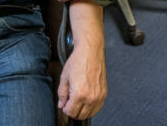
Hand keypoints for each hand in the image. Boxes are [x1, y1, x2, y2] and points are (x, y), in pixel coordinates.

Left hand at [57, 0, 106, 118]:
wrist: (90, 51)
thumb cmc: (78, 61)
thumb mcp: (64, 77)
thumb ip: (62, 93)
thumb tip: (61, 104)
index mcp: (79, 93)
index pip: (71, 112)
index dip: (65, 109)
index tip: (64, 104)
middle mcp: (91, 97)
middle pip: (80, 115)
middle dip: (72, 111)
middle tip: (69, 103)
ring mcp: (99, 96)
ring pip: (89, 114)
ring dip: (81, 111)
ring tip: (77, 102)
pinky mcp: (104, 93)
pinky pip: (97, 108)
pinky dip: (91, 108)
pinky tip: (86, 102)